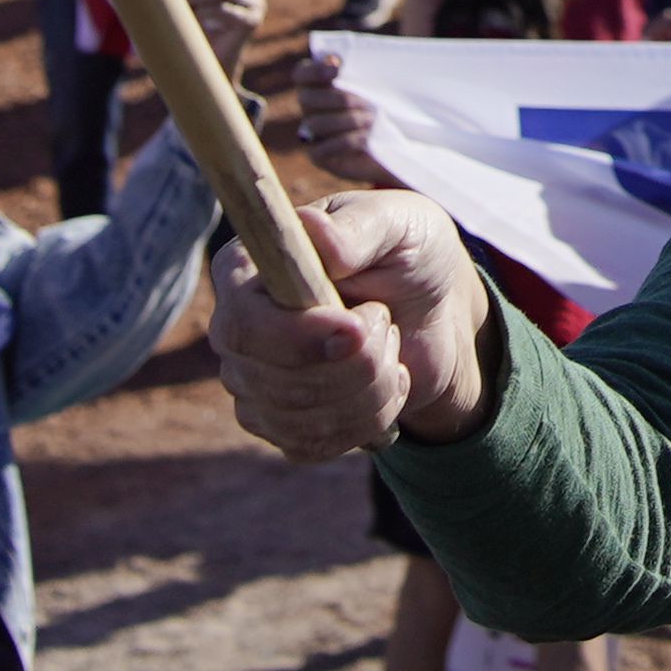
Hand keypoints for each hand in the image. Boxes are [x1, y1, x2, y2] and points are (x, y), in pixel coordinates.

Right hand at [210, 190, 490, 458]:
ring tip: (390, 345)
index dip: (298, 337)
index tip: (356, 328)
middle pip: (274, 382)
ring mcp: (253, 382)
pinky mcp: (280, 423)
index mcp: (246, 270)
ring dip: (370, 389)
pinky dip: (368, 420)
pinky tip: (387, 383)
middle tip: (386, 321)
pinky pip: (312, 445)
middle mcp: (238, 330)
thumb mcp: (394, 225)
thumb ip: (355, 230)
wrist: (432, 308)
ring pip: (299, 420)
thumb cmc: (406, 251)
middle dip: (355, 364)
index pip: (242, 322)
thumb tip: (313, 230)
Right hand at [280, 39, 394, 191]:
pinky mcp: (320, 157)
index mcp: (319, 87)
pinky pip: (321, 150)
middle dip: (338, 99)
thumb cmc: (384, 108)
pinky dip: (347, 141)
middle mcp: (310, 110)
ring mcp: (312, 135)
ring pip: (315, 123)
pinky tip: (366, 138)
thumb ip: (357, 70)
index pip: (302, 74)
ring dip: (347, 120)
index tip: (338, 68)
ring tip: (371, 121)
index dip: (315, 70)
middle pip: (306, 98)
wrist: (397, 144)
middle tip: (365, 102)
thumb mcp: (376, 86)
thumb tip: (334, 58)